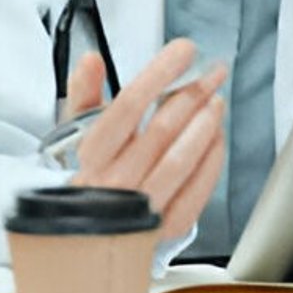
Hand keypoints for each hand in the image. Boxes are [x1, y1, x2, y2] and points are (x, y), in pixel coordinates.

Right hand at [66, 38, 227, 239]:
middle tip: (212, 73)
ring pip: (179, 160)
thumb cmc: (90, 178)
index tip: (183, 52)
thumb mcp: (77, 134)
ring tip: (216, 102)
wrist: (86, 240)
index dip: (159, 74)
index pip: (127, 107)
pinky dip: (211, 161)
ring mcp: (140, 208)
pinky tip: (216, 139)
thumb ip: (84, 92)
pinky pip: (195, 192)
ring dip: (205, 125)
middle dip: (192, 93)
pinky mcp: (164, 228)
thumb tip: (91, 59)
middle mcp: (114, 182)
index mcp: (91, 155)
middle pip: (161, 130)